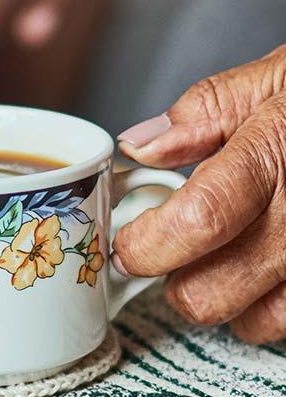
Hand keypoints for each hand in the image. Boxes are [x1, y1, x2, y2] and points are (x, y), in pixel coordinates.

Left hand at [114, 44, 285, 343]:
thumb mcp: (278, 75)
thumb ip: (205, 111)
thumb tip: (140, 146)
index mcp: (281, 151)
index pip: (198, 220)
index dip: (146, 245)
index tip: (126, 244)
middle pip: (212, 291)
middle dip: (175, 279)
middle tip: (171, 250)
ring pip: (253, 321)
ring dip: (226, 298)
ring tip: (227, 255)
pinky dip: (270, 306)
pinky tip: (268, 267)